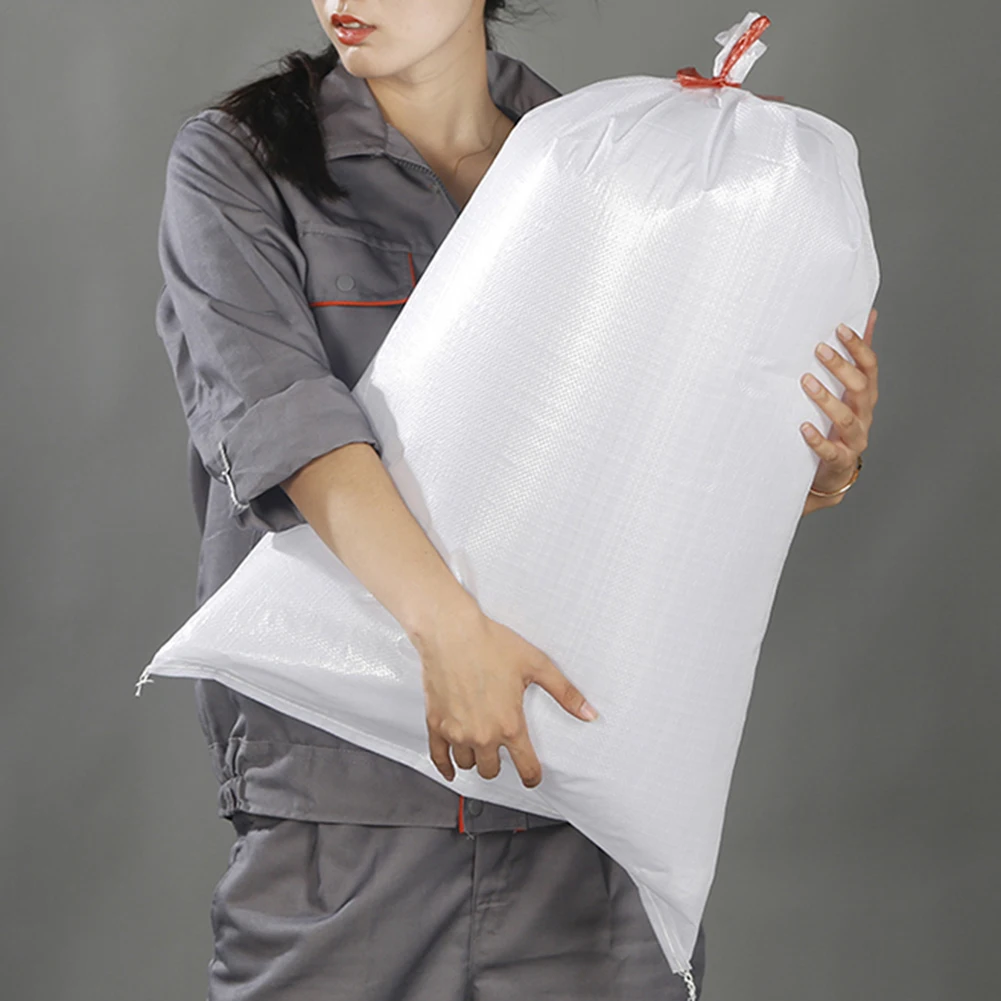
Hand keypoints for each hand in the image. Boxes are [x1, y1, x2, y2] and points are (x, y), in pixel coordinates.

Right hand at [413, 604, 598, 787]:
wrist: (451, 632)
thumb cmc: (490, 644)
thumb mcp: (536, 665)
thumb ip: (565, 692)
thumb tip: (588, 712)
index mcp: (509, 724)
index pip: (526, 767)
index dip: (532, 777)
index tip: (532, 778)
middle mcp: (483, 734)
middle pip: (493, 771)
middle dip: (500, 764)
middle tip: (503, 752)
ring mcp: (457, 732)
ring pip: (468, 764)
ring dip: (476, 760)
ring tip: (481, 748)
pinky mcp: (436, 724)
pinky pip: (439, 758)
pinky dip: (445, 767)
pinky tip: (451, 769)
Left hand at [800, 309, 879, 513]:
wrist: (833, 472)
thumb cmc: (839, 425)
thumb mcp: (849, 390)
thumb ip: (857, 357)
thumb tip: (868, 316)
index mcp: (866, 396)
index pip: (869, 367)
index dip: (858, 347)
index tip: (840, 329)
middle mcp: (864, 415)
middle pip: (860, 388)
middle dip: (841, 368)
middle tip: (819, 350)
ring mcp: (853, 439)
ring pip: (845, 418)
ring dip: (826, 399)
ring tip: (806, 382)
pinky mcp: (839, 460)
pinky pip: (830, 450)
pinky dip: (818, 439)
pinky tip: (803, 428)